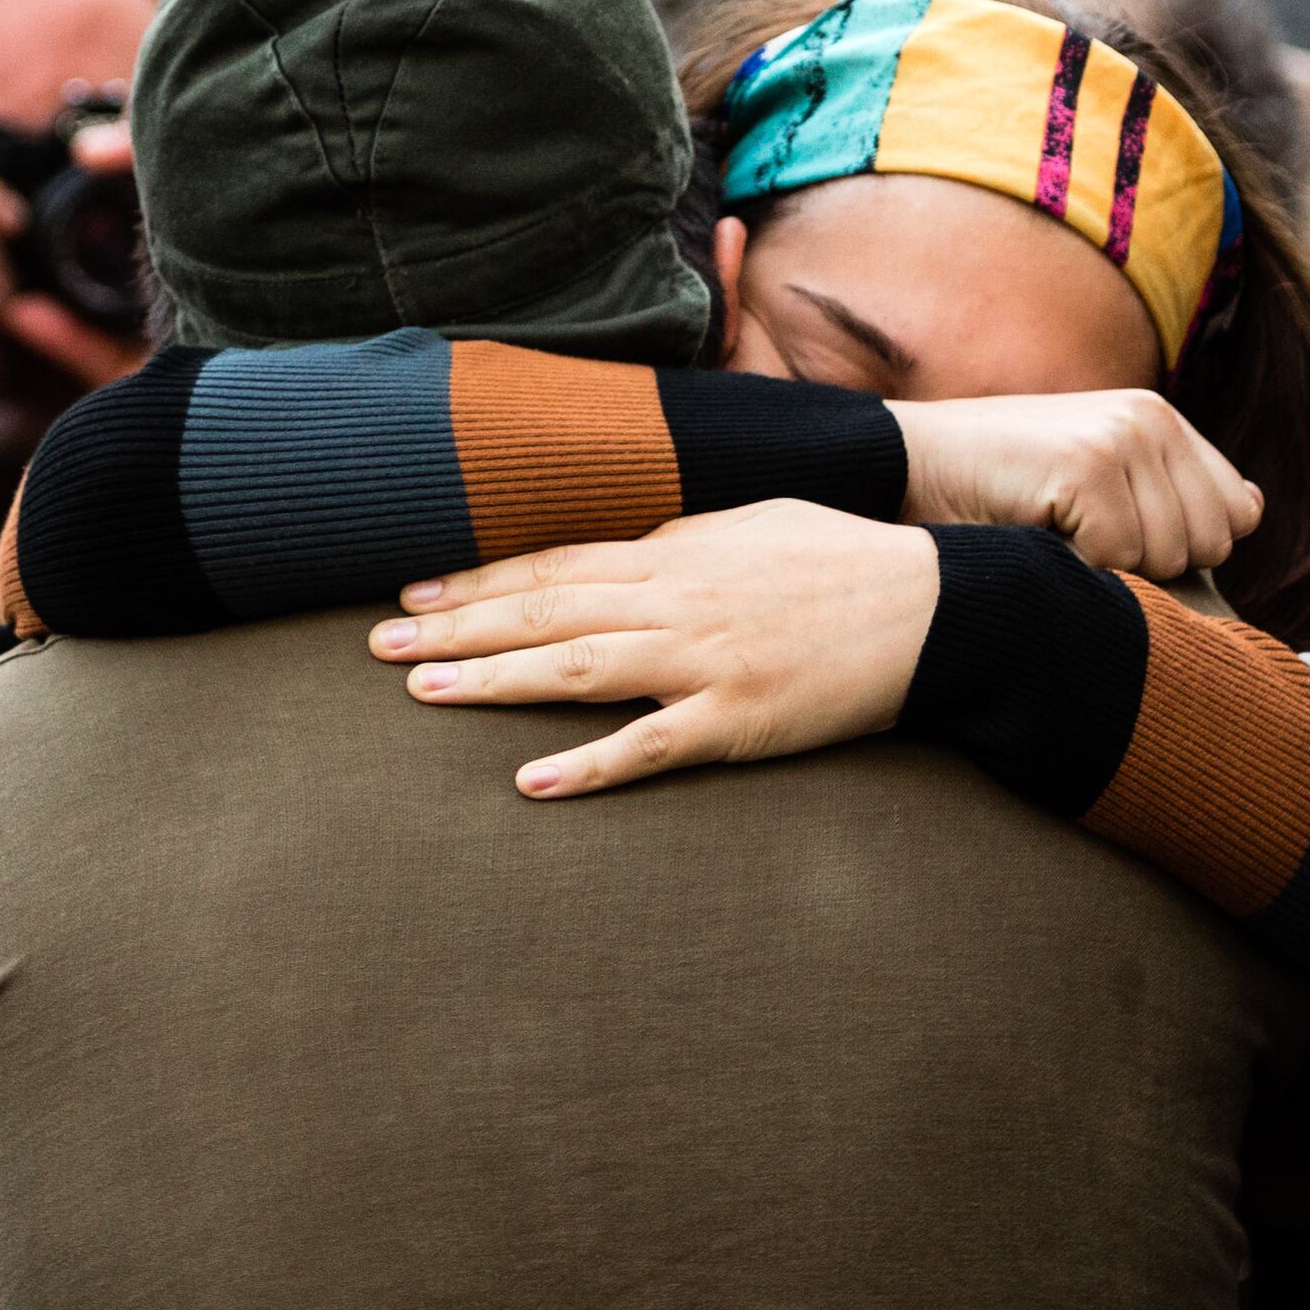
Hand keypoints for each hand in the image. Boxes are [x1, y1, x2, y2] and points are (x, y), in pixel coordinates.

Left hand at [369, 501, 939, 801]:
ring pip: (576, 670)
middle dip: (456, 626)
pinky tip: (531, 782)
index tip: (414, 592)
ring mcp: (704, 661)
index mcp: (673, 553)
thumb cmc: (840, 562)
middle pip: (544, 612)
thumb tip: (617, 551)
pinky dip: (589, 765)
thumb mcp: (747, 527)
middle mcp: (675, 602)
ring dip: (494, 682)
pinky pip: (650, 746)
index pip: (552, 563)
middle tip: (377, 643)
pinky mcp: (738, 719)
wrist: (932, 608)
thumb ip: (676, 541)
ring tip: (423, 690)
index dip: (478, 581)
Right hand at [889, 389, 1260, 582]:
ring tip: (1054, 530)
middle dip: (1148, 563)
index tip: (1119, 536)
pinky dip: (1074, 567)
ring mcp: (1120, 437)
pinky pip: (1118, 560)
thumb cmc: (994, 488)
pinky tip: (1034, 531)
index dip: (1185, 545)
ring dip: (1107, 566)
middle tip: (1078, 536)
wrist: (905, 466)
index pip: (1237, 513)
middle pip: (1209, 544)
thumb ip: (1172, 488)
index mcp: (1160, 418)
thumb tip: (1253, 510)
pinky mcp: (1087, 465)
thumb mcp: (1095, 476)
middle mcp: (1150, 418)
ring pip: (1166, 556)